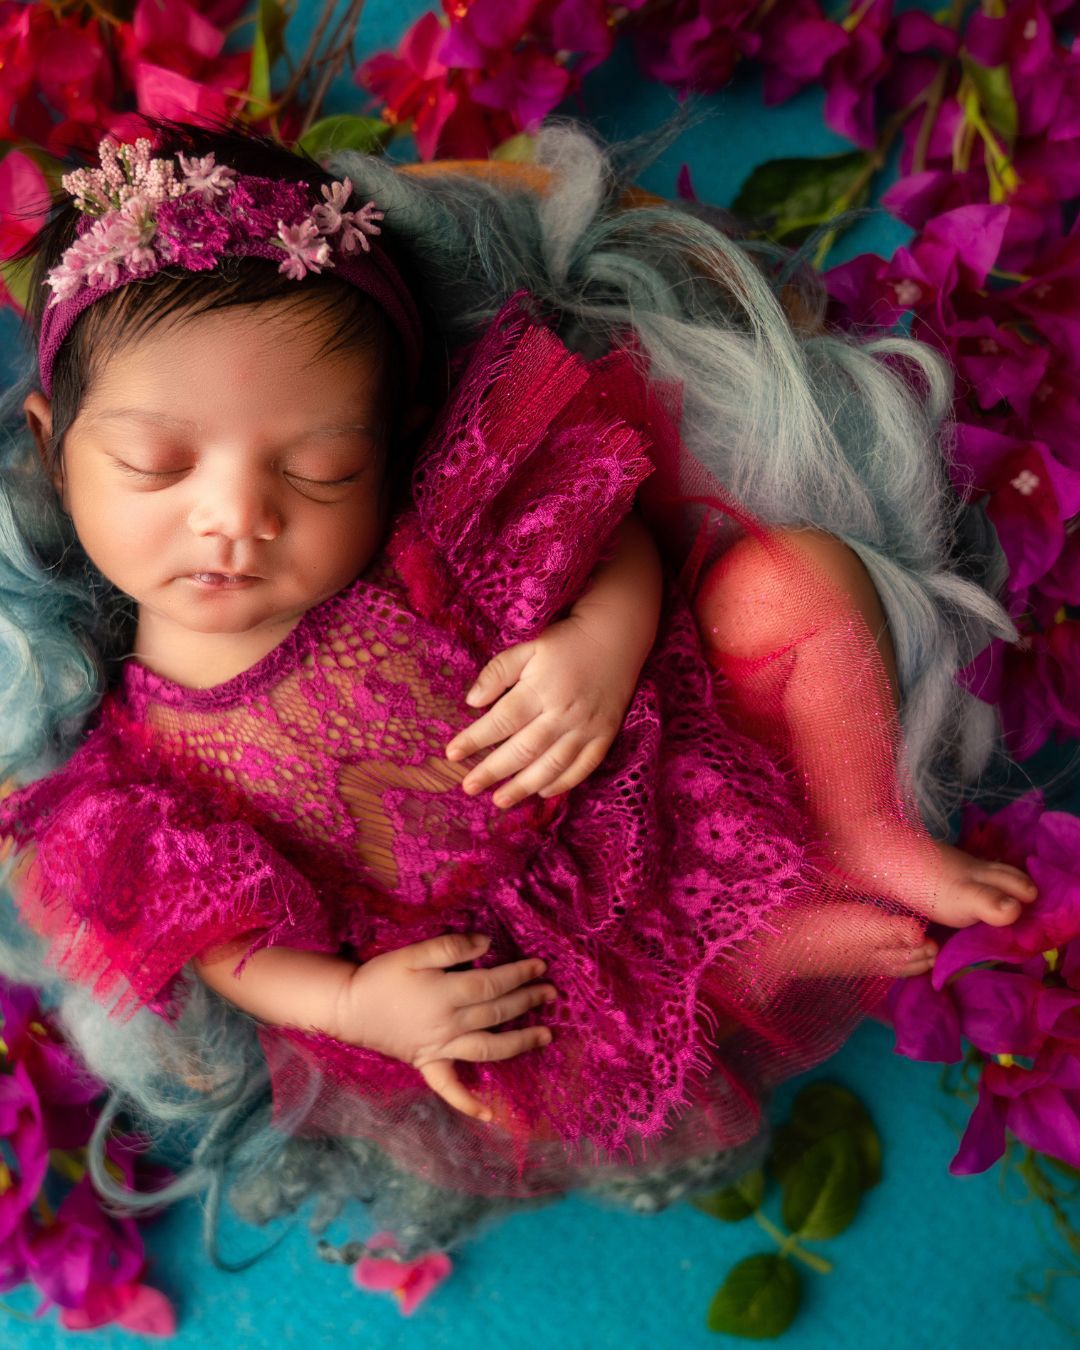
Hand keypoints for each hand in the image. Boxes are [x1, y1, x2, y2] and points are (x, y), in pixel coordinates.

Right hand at [336, 933, 555, 1120]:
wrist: (348, 1008)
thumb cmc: (381, 977)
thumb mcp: (413, 953)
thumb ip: (450, 947)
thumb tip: (486, 944)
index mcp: (446, 995)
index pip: (493, 985)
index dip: (518, 975)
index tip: (539, 966)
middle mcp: (449, 1025)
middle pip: (497, 1013)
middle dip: (527, 1001)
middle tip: (552, 992)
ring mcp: (439, 1048)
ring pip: (487, 1049)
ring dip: (519, 1043)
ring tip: (546, 1036)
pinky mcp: (427, 1063)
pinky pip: (449, 1088)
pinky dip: (468, 1103)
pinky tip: (489, 1115)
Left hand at [445, 617, 633, 808]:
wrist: (616, 637)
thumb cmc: (566, 643)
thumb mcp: (528, 647)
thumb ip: (498, 671)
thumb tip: (472, 701)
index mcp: (541, 688)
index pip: (502, 720)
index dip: (475, 739)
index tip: (452, 754)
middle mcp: (563, 712)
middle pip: (524, 749)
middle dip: (493, 771)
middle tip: (469, 787)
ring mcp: (586, 727)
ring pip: (552, 765)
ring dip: (524, 786)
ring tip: (500, 800)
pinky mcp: (604, 735)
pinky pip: (584, 767)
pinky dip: (563, 783)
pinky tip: (541, 792)